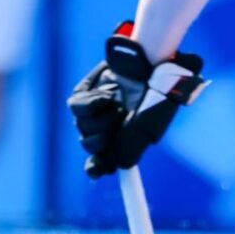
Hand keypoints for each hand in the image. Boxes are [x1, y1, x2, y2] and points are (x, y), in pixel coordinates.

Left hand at [67, 23, 206, 177]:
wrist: (152, 63)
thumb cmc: (157, 95)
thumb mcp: (148, 126)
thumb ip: (131, 149)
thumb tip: (118, 167)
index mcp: (122, 140)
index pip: (101, 162)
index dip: (96, 168)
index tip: (95, 170)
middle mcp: (107, 128)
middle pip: (90, 146)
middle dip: (102, 139)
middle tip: (119, 123)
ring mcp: (94, 112)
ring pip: (82, 128)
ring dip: (100, 120)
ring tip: (118, 105)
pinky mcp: (84, 94)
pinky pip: (76, 107)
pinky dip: (91, 104)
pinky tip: (107, 97)